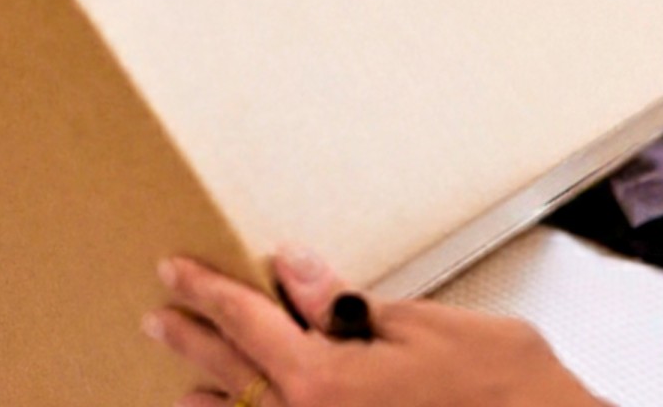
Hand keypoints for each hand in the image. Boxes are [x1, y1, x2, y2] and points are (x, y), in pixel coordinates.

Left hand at [144, 248, 607, 406]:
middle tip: (161, 316)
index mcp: (323, 382)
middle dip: (195, 342)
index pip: (245, 324)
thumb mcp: (422, 326)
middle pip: (234, 378)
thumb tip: (291, 269)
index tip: (175, 271)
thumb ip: (343, 305)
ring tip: (184, 389)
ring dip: (216, 402)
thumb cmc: (501, 388)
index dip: (207, 293)